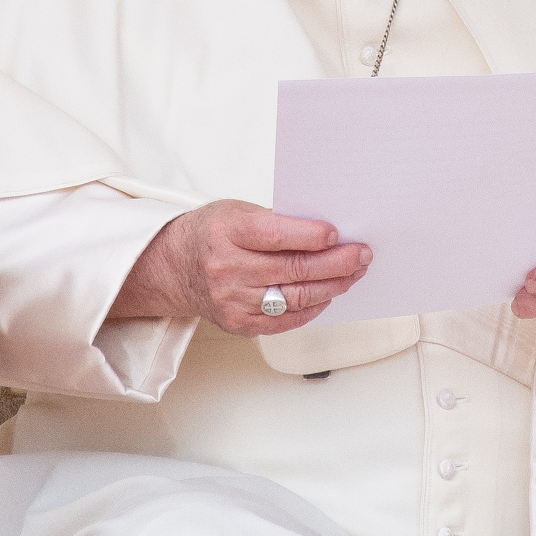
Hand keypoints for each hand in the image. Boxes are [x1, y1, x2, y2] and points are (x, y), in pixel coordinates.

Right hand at [108, 200, 371, 334]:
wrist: (174, 267)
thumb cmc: (211, 233)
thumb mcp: (236, 211)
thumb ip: (276, 221)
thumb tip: (327, 233)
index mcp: (226, 232)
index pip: (276, 236)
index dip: (311, 236)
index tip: (338, 234)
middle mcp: (227, 269)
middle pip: (293, 270)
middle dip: (336, 263)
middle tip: (361, 255)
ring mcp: (232, 301)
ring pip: (295, 298)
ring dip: (332, 286)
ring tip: (353, 274)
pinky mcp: (239, 324)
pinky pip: (286, 320)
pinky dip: (312, 308)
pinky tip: (328, 294)